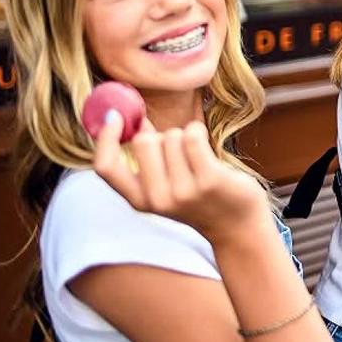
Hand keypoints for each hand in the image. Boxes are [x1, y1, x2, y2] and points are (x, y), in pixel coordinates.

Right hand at [92, 112, 267, 245]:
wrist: (237, 226)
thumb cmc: (199, 197)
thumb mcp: (163, 187)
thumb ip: (147, 161)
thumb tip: (137, 121)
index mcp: (139, 201)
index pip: (105, 168)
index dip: (104, 138)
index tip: (114, 116)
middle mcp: (157, 199)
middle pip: (143, 141)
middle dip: (160, 135)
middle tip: (178, 149)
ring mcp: (183, 191)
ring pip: (172, 136)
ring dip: (185, 136)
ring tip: (197, 158)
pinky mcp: (209, 179)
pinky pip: (193, 135)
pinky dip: (198, 131)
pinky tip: (206, 145)